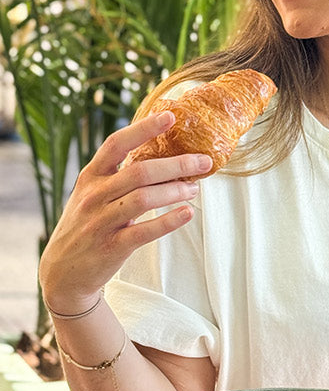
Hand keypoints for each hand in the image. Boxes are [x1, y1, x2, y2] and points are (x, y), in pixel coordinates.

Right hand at [38, 111, 212, 314]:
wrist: (62, 273)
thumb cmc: (86, 225)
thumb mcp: (92, 194)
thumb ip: (118, 176)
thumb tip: (162, 155)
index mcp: (91, 176)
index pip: (116, 144)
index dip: (143, 128)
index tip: (170, 116)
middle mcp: (94, 195)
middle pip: (140, 171)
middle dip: (177, 164)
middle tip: (203, 161)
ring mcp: (101, 222)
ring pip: (144, 198)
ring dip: (175, 191)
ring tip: (194, 189)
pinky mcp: (111, 247)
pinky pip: (144, 232)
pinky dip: (168, 221)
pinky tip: (187, 213)